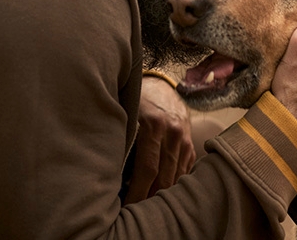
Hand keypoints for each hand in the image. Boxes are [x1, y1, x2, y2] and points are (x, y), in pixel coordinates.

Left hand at [122, 76, 195, 203]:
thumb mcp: (124, 113)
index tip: (124, 208)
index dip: (137, 193)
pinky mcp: (191, 144)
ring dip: (161, 195)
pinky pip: (184, 171)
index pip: (147, 170)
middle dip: (149, 199)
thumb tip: (106, 175)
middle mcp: (174, 132)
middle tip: (135, 214)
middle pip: (164, 178)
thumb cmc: (135, 99)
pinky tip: (160, 195)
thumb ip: (121, 139)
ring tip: (147, 209)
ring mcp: (185, 139)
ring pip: (175, 177)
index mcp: (154, 125)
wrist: (160, 83)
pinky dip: (173, 185)